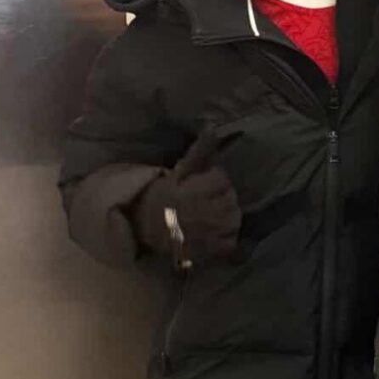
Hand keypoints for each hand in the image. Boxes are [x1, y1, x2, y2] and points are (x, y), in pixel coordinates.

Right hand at [133, 133, 240, 264]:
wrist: (143, 228)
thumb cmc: (161, 197)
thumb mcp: (179, 171)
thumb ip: (199, 151)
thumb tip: (213, 127)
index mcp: (200, 190)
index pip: (222, 179)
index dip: (213, 180)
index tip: (202, 184)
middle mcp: (210, 211)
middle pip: (231, 198)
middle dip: (220, 197)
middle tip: (204, 201)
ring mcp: (213, 233)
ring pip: (234, 218)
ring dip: (226, 215)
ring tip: (209, 216)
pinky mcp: (212, 250)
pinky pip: (232, 241)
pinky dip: (226, 237)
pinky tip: (213, 233)